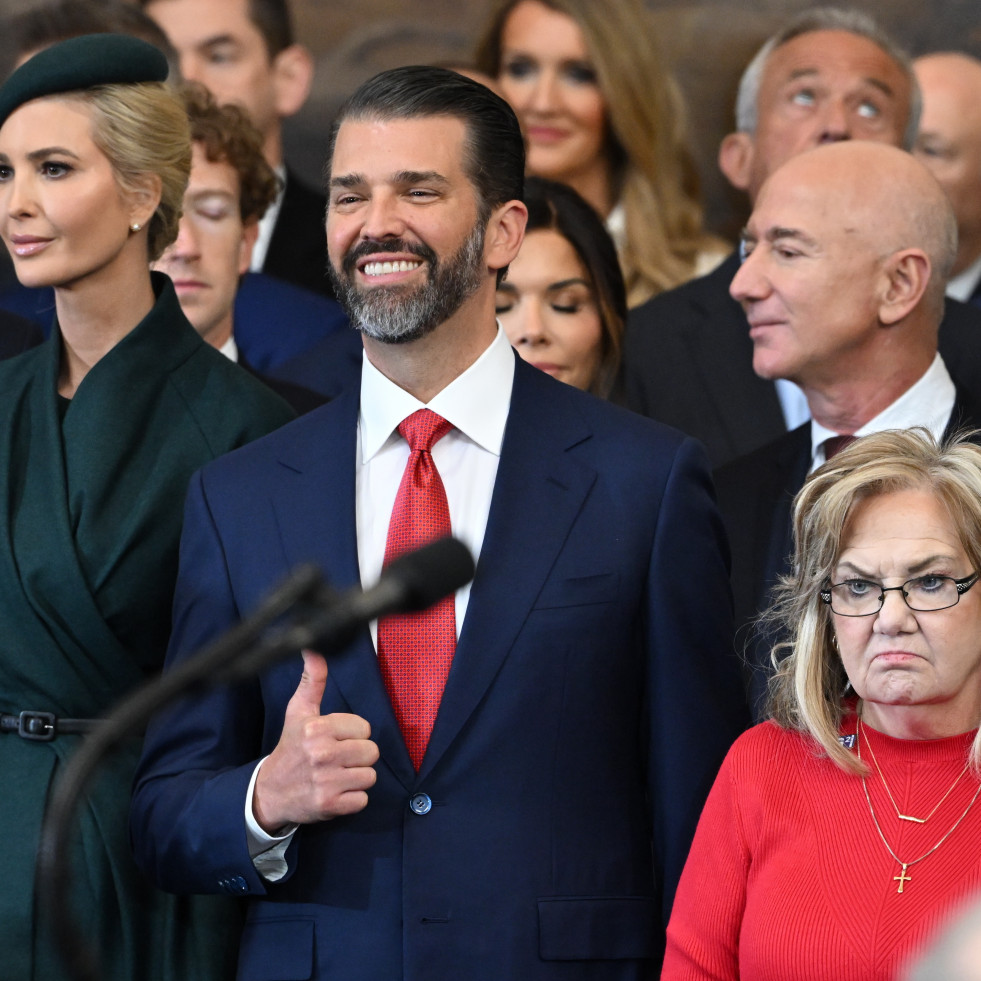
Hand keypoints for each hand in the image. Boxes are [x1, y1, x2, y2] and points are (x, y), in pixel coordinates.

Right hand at [252, 649, 377, 832]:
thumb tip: (313, 648)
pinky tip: (335, 792)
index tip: (334, 740)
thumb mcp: (299, 711)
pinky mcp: (330, 805)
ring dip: (356, 778)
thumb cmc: (291, 747)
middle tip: (337, 760)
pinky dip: (352, 800)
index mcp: (317, 728)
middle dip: (358, 756)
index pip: (365, 728)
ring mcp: (326, 781)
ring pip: (370, 776)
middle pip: (371, 752)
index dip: (353, 735)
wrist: (270, 792)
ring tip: (336, 776)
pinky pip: (363, 800)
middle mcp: (322, 753)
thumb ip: (312, 680)